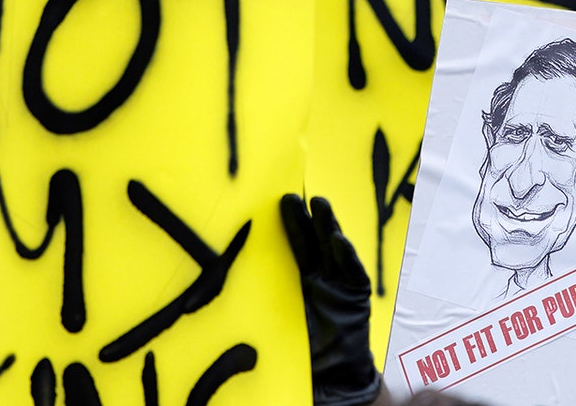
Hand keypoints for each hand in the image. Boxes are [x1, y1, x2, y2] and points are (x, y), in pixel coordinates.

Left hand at [280, 194, 381, 405]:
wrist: (331, 379)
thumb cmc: (300, 353)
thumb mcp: (273, 321)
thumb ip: (260, 299)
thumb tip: (219, 284)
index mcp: (301, 282)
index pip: (295, 247)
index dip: (289, 225)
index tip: (275, 201)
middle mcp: (321, 279)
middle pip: (313, 242)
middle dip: (305, 218)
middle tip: (292, 195)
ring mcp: (340, 287)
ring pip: (334, 250)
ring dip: (328, 226)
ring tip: (320, 204)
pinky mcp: (356, 299)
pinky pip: (353, 273)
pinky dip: (347, 256)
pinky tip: (339, 241)